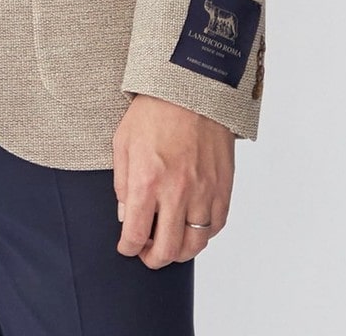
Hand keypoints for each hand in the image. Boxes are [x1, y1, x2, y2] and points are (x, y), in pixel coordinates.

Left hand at [112, 94, 234, 267]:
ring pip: (195, 244)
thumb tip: (125, 216)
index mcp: (147, 181)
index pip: (136, 235)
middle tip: (147, 252)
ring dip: (180, 251)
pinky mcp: (223, 186)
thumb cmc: (154, 110)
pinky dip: (203, 234)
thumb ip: (122, 184)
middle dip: (152, 258)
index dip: (128, 248)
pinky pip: (216, 225)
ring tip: (170, 243)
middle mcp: (177, 192)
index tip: (127, 246)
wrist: (191, 86)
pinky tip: (192, 226)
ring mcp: (203, 191)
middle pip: (167, 250)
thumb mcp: (123, 142)